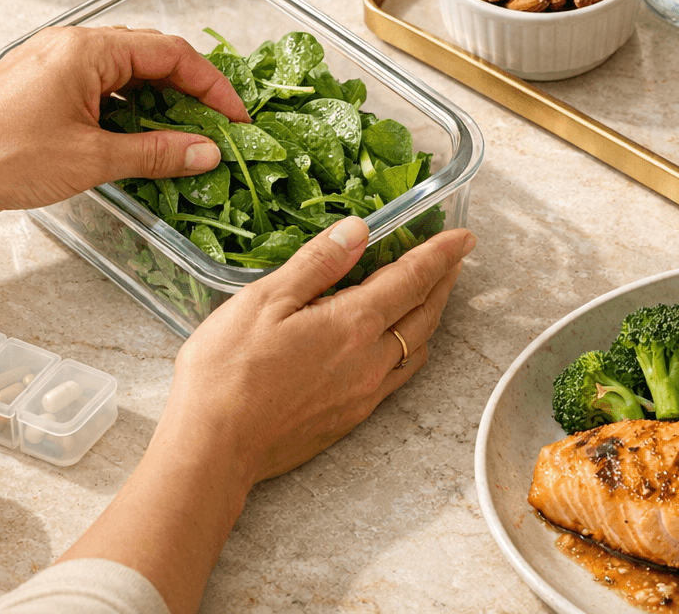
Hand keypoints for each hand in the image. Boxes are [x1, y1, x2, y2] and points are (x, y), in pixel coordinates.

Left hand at [0, 25, 248, 219]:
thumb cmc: (2, 157)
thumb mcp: (91, 158)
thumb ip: (156, 152)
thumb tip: (206, 152)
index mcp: (87, 49)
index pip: (171, 53)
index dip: (212, 85)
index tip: (236, 117)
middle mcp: (72, 45)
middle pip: (151, 55)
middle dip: (189, 90)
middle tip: (216, 126)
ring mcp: (54, 64)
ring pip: (126, 72)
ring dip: (159, 101)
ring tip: (184, 135)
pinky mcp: (42, 88)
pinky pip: (101, 88)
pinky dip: (129, 109)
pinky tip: (139, 138)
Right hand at [58, 217, 475, 613]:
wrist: (214, 449)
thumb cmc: (228, 369)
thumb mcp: (265, 300)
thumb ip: (317, 263)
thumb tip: (359, 229)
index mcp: (352, 324)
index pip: (411, 279)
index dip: (440, 254)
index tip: (464, 236)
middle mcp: (371, 361)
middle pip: (425, 314)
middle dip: (444, 282)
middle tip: (454, 258)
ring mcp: (364, 394)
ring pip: (417, 348)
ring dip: (431, 316)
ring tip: (430, 293)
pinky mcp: (351, 418)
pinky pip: (399, 376)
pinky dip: (410, 348)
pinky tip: (396, 343)